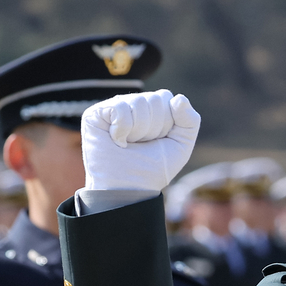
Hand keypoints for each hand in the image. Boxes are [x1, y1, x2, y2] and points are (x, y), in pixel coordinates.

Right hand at [81, 90, 199, 193]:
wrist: (131, 188)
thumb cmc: (154, 168)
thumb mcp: (181, 144)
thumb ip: (190, 120)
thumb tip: (179, 98)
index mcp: (153, 107)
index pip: (167, 97)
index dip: (167, 123)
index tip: (158, 140)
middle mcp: (132, 103)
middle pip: (154, 99)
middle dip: (154, 128)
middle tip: (142, 144)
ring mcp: (113, 107)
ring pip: (138, 103)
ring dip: (139, 131)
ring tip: (130, 144)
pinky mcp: (95, 114)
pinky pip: (119, 108)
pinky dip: (123, 130)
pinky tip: (118, 141)